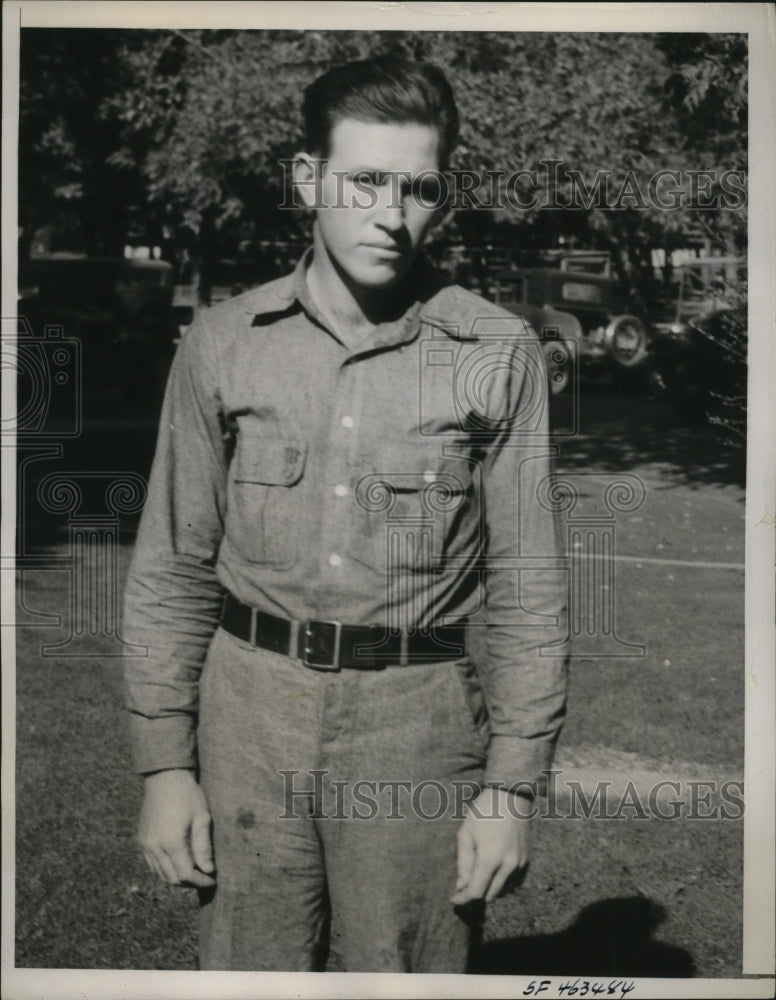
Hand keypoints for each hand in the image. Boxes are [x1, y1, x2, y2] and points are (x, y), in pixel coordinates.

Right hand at [137, 769, 215, 887]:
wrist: (164, 777)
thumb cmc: (187, 795)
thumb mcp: (202, 817)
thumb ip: (203, 847)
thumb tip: (208, 870)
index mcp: (171, 842)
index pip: (185, 875)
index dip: (200, 881)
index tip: (212, 880)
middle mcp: (154, 847)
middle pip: (171, 879)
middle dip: (190, 883)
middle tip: (204, 877)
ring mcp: (145, 844)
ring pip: (160, 874)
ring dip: (177, 877)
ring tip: (194, 871)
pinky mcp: (142, 840)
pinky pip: (152, 864)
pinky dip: (165, 869)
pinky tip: (179, 862)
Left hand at [450, 786, 530, 904]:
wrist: (511, 796)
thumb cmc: (483, 812)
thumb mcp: (466, 834)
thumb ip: (463, 864)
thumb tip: (461, 887)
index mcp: (490, 859)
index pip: (476, 892)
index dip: (462, 899)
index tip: (453, 898)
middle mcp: (508, 866)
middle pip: (489, 896)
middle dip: (475, 894)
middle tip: (463, 886)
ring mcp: (520, 865)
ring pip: (502, 892)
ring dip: (489, 890)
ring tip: (478, 875)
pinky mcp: (527, 861)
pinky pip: (514, 884)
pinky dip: (502, 885)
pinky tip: (493, 872)